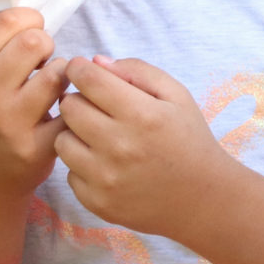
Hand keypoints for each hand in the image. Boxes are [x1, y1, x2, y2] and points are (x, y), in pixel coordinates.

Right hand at [0, 8, 70, 205]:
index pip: (6, 21)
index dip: (30, 19)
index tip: (34, 31)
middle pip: (35, 42)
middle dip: (48, 45)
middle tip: (45, 60)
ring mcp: (11, 122)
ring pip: (57, 75)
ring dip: (65, 75)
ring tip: (56, 84)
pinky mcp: (37, 148)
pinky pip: (71, 112)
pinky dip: (75, 107)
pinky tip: (65, 111)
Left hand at [53, 55, 235, 237]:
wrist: (202, 198)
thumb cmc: (190, 141)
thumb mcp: (177, 96)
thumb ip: (137, 71)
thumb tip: (94, 62)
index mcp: (141, 114)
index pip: (87, 79)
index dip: (79, 69)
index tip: (83, 71)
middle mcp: (120, 146)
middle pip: (69, 107)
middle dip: (79, 101)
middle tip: (97, 108)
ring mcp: (106, 178)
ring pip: (62, 140)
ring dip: (76, 134)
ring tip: (100, 138)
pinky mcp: (98, 202)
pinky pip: (69, 173)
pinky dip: (83, 166)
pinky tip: (106, 165)